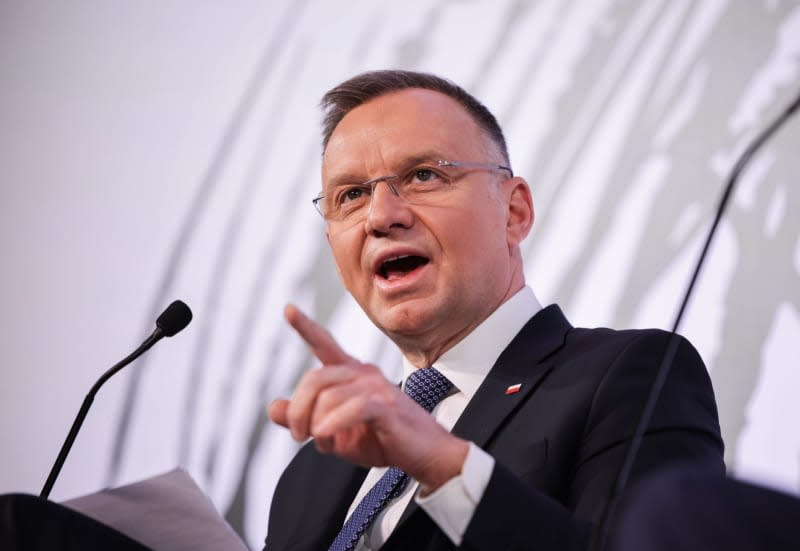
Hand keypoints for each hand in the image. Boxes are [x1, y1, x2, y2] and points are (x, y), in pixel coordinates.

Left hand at [268, 304, 468, 490]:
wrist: (423, 455)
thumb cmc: (381, 439)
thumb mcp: (335, 431)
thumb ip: (305, 418)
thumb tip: (273, 407)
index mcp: (351, 374)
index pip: (325, 344)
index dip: (305, 327)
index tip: (287, 309)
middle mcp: (363, 372)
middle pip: (314, 379)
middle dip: (298, 410)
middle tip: (298, 436)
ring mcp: (376, 386)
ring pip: (328, 397)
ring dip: (318, 427)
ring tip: (324, 445)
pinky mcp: (386, 404)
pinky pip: (350, 409)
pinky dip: (332, 425)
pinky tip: (326, 438)